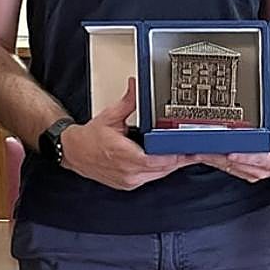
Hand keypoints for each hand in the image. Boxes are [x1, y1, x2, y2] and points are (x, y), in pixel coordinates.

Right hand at [61, 77, 196, 189]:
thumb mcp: (111, 116)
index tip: (186, 149)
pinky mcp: (128, 184)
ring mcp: (128, 180)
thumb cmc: (90, 138)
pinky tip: (170, 160)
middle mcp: (126, 171)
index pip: (154, 160)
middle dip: (179, 159)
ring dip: (172, 165)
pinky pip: (151, 178)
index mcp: (122, 154)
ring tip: (188, 155)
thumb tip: (136, 86)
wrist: (74, 152)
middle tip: (195, 150)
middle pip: (161, 169)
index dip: (172, 156)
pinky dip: (161, 169)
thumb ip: (128, 102)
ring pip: (158, 175)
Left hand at [198, 77, 269, 182]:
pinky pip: (228, 168)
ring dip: (212, 160)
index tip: (231, 154)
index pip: (255, 158)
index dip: (242, 157)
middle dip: (217, 157)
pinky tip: (204, 155)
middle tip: (201, 150)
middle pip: (235, 164)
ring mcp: (252, 171)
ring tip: (197, 152)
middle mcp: (261, 168)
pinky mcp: (245, 172)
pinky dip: (216, 162)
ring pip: (228, 168)